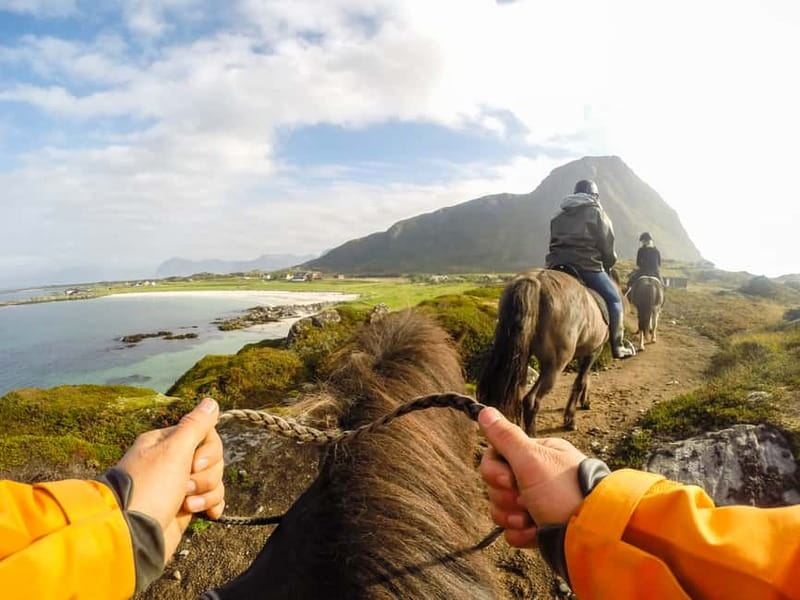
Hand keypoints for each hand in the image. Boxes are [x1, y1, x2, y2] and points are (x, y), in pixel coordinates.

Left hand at [116, 397, 224, 561]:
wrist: (133, 536)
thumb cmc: (151, 488)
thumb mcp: (174, 450)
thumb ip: (196, 425)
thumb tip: (211, 401)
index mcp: (165, 443)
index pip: (204, 433)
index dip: (208, 449)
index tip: (193, 463)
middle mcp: (171, 461)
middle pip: (212, 457)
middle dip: (206, 474)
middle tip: (186, 486)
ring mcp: (178, 485)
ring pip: (213, 479)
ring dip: (207, 492)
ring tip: (187, 504)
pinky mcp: (184, 507)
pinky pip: (211, 498)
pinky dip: (212, 504)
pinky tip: (208, 513)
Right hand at [478, 407, 585, 547]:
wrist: (589, 536)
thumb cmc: (564, 492)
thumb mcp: (533, 459)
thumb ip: (506, 437)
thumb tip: (485, 412)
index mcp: (537, 453)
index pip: (496, 455)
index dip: (494, 470)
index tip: (509, 479)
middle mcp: (536, 476)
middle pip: (496, 483)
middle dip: (506, 496)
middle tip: (525, 500)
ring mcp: (536, 502)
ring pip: (500, 507)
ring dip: (511, 515)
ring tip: (531, 519)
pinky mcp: (536, 527)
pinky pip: (511, 529)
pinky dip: (520, 533)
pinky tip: (534, 532)